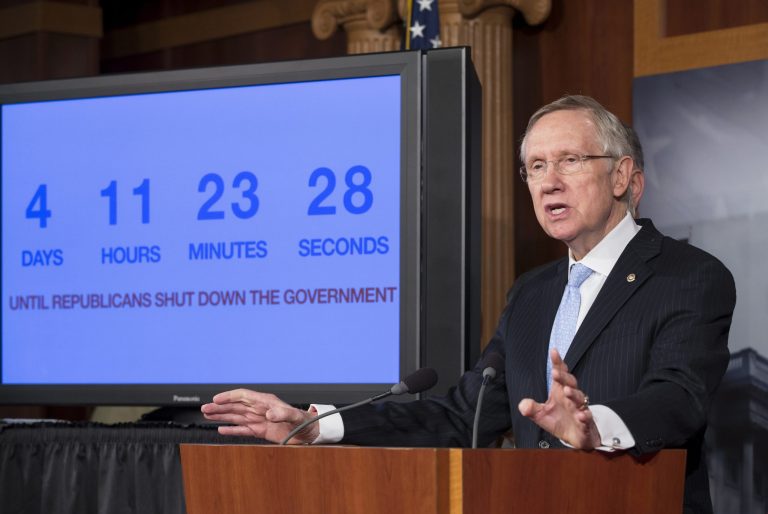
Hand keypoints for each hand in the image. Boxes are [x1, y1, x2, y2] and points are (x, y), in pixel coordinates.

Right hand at [201, 389, 318, 443]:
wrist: (310, 433)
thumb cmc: (304, 422)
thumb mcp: (295, 416)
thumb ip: (283, 413)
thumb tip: (270, 414)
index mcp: (266, 402)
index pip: (243, 396)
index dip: (229, 396)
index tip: (216, 399)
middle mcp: (260, 409)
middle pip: (236, 406)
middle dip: (220, 406)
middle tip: (205, 408)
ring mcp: (259, 420)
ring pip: (236, 416)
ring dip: (222, 416)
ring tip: (208, 414)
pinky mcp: (260, 431)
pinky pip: (243, 429)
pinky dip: (232, 429)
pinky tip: (221, 429)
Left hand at [518, 349, 600, 448]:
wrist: (576, 438)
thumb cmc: (559, 422)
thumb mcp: (541, 415)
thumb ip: (532, 409)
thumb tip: (522, 405)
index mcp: (559, 392)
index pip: (560, 374)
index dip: (557, 363)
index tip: (553, 351)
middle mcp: (571, 398)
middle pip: (570, 383)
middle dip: (564, 377)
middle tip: (556, 373)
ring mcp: (580, 409)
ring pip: (580, 398)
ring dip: (574, 394)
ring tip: (567, 390)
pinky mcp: (586, 423)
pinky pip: (587, 418)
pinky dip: (585, 416)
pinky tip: (581, 415)